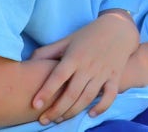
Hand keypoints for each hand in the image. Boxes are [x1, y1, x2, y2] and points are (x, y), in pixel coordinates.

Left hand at [30, 10, 137, 124]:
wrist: (118, 27)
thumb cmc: (88, 34)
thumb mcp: (68, 39)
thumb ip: (49, 51)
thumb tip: (28, 61)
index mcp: (74, 57)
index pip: (58, 76)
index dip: (46, 91)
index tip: (34, 105)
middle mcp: (88, 66)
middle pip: (71, 94)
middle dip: (56, 110)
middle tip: (43, 120)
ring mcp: (103, 72)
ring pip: (87, 98)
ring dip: (73, 112)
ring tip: (60, 120)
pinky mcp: (115, 76)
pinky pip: (109, 96)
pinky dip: (101, 107)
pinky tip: (90, 114)